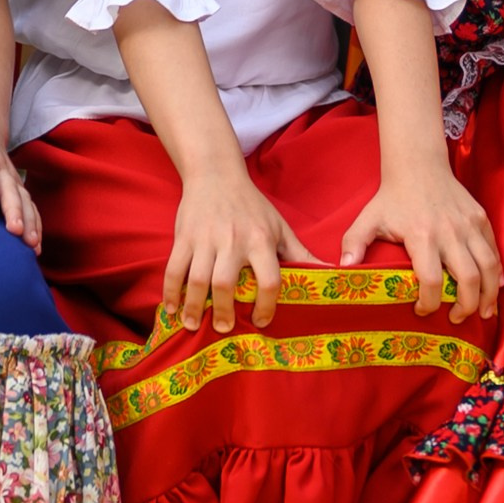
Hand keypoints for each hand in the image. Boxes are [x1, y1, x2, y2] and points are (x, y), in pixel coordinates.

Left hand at [0, 124, 41, 250]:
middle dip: (15, 212)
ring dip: (30, 221)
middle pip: (10, 191)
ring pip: (25, 200)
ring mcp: (13, 179)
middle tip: (15, 231)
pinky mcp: (18, 189)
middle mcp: (2, 168)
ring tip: (31, 244)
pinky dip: (36, 225)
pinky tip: (36, 246)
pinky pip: (31, 206)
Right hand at [163, 167, 321, 332]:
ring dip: (194, 306)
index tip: (261, 321)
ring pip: (197, 278)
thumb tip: (332, 273)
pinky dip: (171, 291)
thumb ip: (301, 254)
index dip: (266, 304)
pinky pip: (174, 268)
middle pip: (226, 283)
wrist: (215, 174)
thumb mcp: (280, 227)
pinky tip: (171, 309)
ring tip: (193, 324)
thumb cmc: (252, 206)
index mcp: (260, 240)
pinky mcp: (184, 236)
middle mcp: (233, 240)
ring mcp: (205, 239)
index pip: (269, 278)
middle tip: (224, 328)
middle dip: (223, 310)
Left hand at [339, 164, 501, 323]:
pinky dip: (497, 273)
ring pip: (489, 267)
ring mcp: (469, 225)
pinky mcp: (481, 219)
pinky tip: (494, 289)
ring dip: (489, 295)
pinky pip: (494, 251)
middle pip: (468, 279)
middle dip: (466, 306)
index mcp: (421, 235)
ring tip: (484, 313)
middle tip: (456, 319)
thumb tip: (342, 270)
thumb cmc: (392, 197)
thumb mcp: (368, 219)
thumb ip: (353, 243)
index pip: (430, 280)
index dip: (428, 303)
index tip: (421, 311)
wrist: (418, 165)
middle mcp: (449, 232)